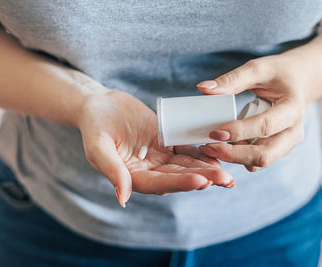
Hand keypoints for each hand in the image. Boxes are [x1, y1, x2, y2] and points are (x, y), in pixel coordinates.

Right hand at [77, 89, 233, 206]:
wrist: (99, 104)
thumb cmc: (94, 125)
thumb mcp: (98, 146)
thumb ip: (112, 170)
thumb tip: (123, 199)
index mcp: (132, 177)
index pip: (159, 184)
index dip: (180, 183)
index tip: (201, 181)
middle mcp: (148, 170)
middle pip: (178, 177)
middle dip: (202, 178)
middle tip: (225, 179)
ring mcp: (159, 156)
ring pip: (186, 164)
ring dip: (206, 168)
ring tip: (227, 171)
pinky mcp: (166, 141)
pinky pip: (186, 147)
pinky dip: (201, 151)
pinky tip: (218, 152)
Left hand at [197, 54, 308, 171]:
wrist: (300, 82)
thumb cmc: (279, 74)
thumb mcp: (258, 69)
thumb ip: (232, 79)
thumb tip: (203, 88)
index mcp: (293, 109)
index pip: (265, 126)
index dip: (239, 132)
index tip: (214, 132)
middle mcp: (294, 132)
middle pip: (264, 155)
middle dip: (233, 155)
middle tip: (208, 146)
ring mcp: (288, 145)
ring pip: (260, 163)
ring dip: (233, 158)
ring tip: (210, 147)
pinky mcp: (279, 151)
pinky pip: (257, 161)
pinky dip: (239, 159)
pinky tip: (222, 147)